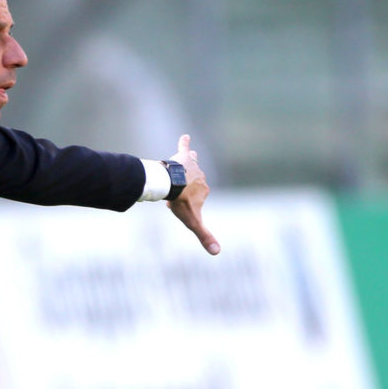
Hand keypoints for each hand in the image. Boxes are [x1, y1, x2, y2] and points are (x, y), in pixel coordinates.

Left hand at [167, 134, 219, 254]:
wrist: (171, 185)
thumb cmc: (182, 203)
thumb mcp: (193, 222)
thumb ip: (204, 236)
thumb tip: (218, 252)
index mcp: (204, 190)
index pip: (195, 198)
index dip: (184, 204)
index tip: (175, 206)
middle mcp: (201, 176)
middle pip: (189, 185)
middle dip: (180, 191)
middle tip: (170, 195)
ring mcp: (192, 166)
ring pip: (187, 170)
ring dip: (180, 175)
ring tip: (171, 179)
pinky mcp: (183, 157)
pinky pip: (184, 148)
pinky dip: (184, 143)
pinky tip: (184, 136)